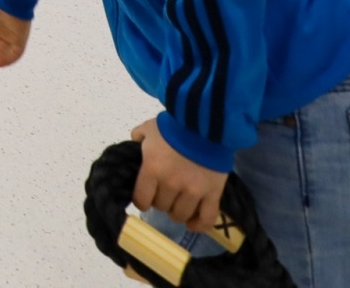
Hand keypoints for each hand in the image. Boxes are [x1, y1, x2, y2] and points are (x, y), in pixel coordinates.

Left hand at [131, 118, 229, 232]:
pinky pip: (207, 218)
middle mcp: (171, 184)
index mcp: (152, 170)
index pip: (141, 199)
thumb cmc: (173, 126)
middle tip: (164, 194)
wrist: (206, 124)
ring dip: (177, 212)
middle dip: (161, 202)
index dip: (142, 200)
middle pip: (162, 207)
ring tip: (178, 205)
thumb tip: (136, 143)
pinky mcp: (213, 193)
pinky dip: (199, 225)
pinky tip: (193, 223)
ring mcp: (193, 191)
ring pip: (181, 215)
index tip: (145, 197)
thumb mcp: (148, 128)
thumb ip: (138, 137)